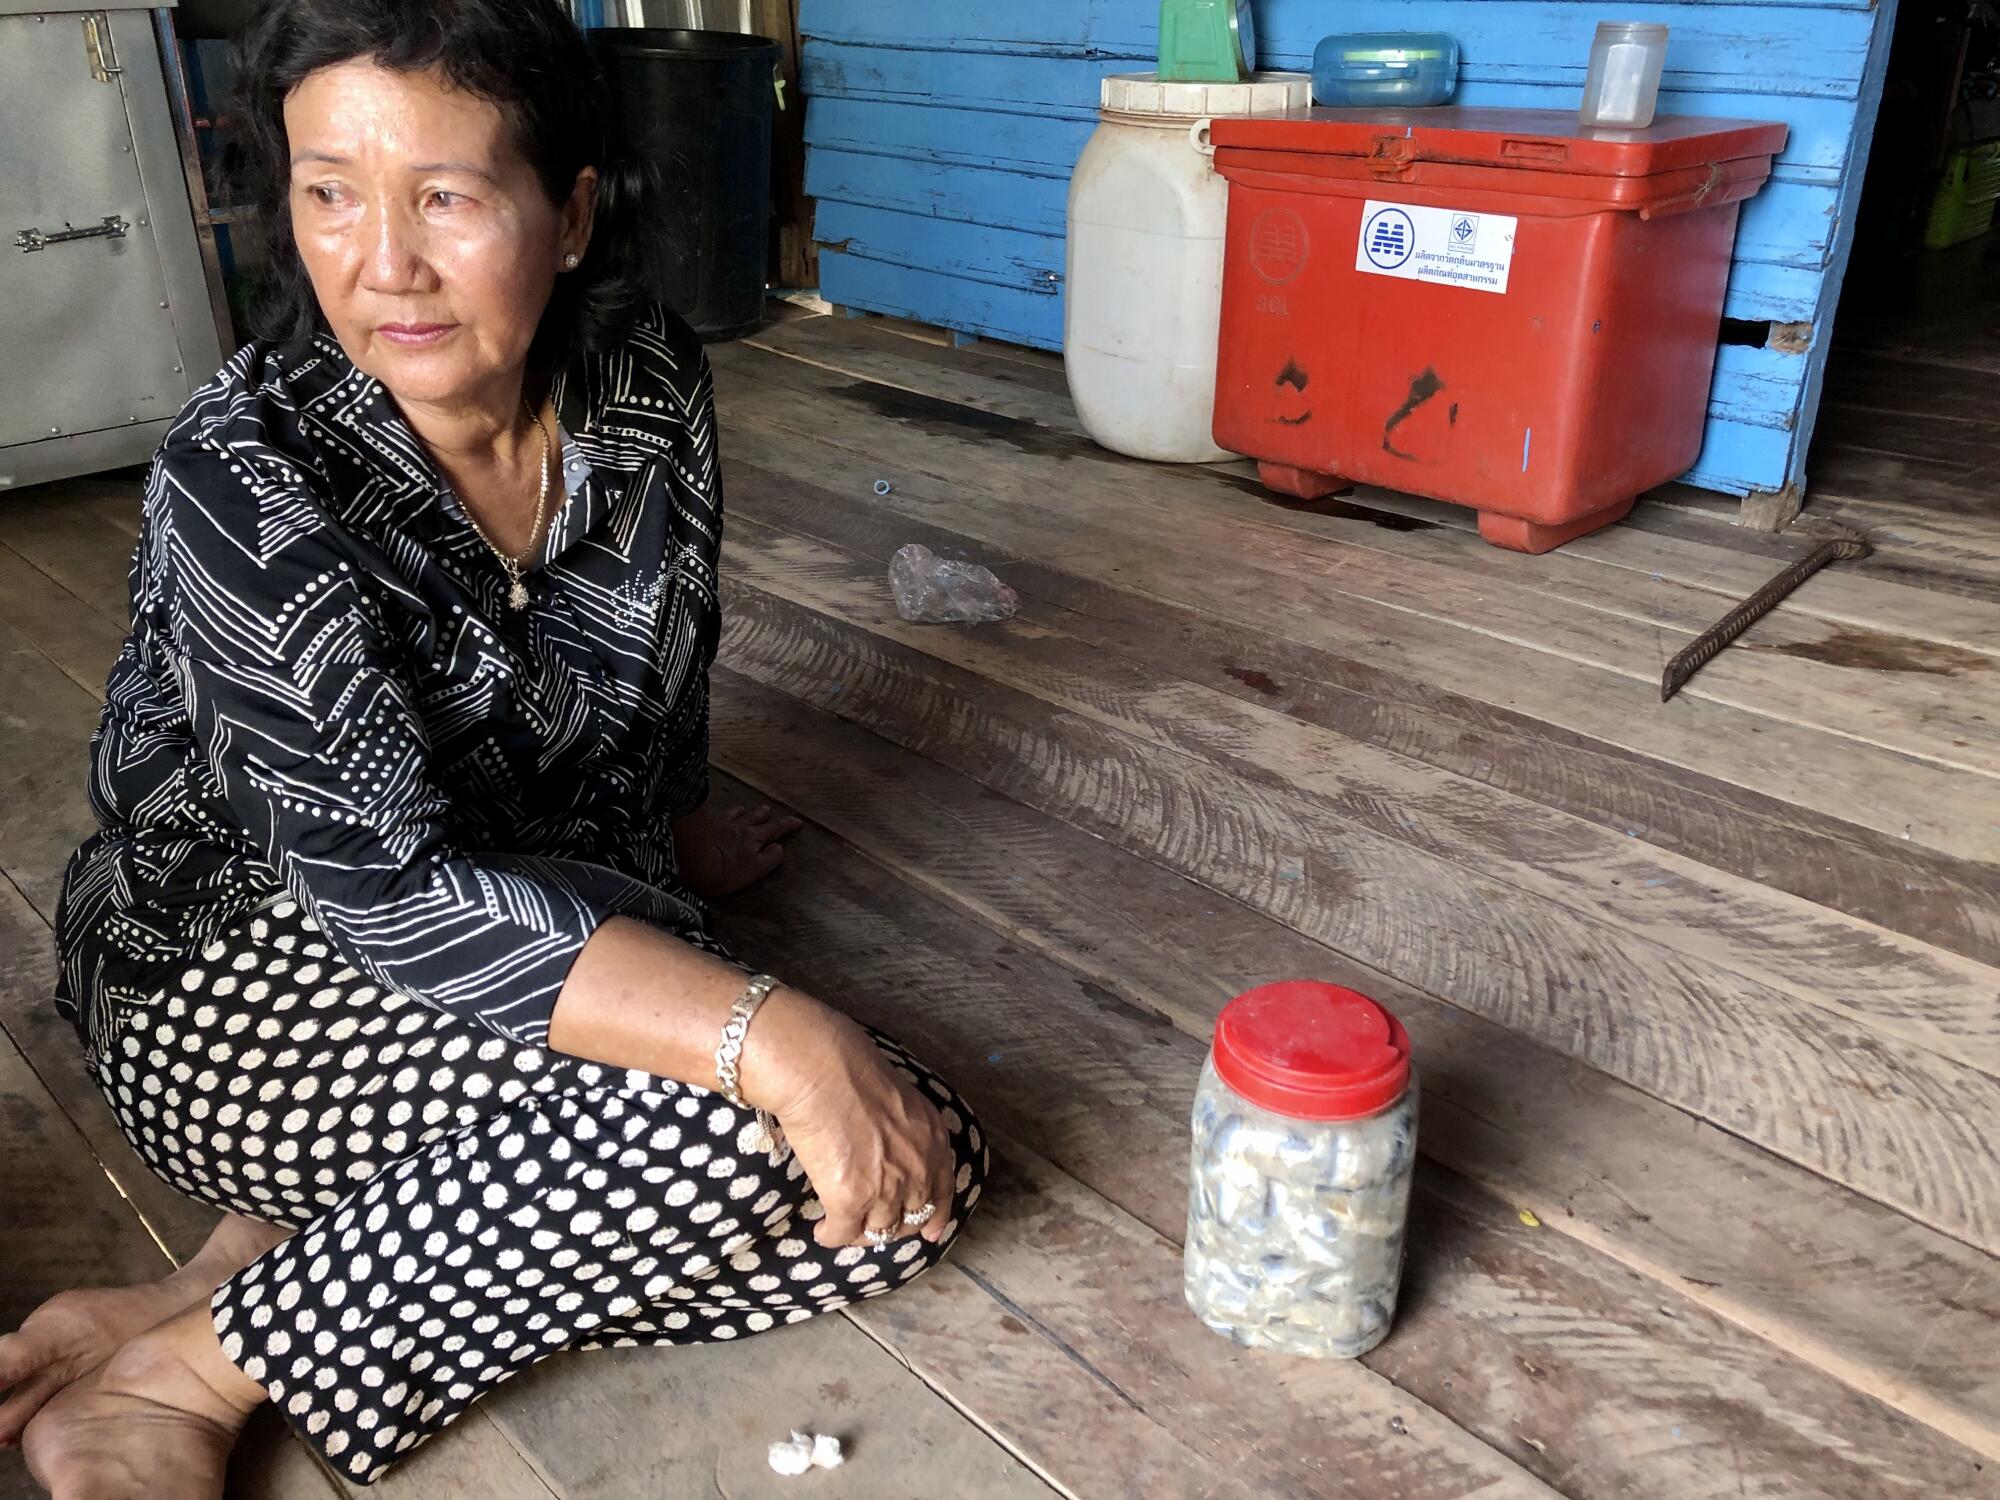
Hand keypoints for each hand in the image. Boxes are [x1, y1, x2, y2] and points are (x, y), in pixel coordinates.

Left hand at [675, 802, 803, 898]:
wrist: (695, 862)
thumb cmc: (726, 871)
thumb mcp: (755, 870)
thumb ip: (770, 858)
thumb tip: (779, 847)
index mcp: (755, 838)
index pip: (776, 829)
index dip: (788, 825)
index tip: (797, 822)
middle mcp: (741, 827)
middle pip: (757, 817)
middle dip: (766, 815)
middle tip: (770, 811)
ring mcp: (723, 824)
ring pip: (739, 813)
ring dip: (746, 811)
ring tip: (747, 810)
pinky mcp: (707, 826)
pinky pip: (721, 815)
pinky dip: (727, 813)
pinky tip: (725, 814)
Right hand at [767, 1009, 956, 1250]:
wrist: (824, 1073)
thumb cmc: (854, 1071)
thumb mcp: (903, 1100)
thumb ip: (906, 1130)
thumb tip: (888, 1146)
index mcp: (933, 1140)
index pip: (943, 1189)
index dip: (937, 1215)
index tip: (931, 1233)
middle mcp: (917, 1169)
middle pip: (912, 1217)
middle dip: (895, 1226)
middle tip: (875, 1227)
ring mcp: (886, 1189)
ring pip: (880, 1232)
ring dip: (862, 1233)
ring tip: (844, 1226)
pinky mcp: (851, 1201)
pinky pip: (842, 1234)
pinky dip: (831, 1235)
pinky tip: (823, 1229)